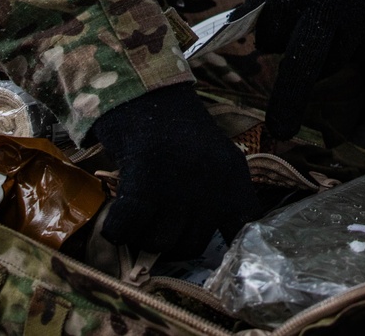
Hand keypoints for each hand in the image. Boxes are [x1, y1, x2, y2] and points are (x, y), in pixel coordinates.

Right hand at [91, 82, 258, 256]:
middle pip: (191, 245)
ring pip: (158, 242)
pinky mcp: (143, 182)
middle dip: (173, 238)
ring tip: (140, 206)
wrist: (145, 92)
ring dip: (143, 233)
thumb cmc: (178, 131)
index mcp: (233, 178)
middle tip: (160, 214)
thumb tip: (216, 247)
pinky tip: (119, 214)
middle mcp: (210, 184)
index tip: (226, 272)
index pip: (246, 228)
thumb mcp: (216, 158)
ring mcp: (177, 185)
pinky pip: (126, 231)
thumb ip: (222, 199)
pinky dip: (118, 229)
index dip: (238, 257)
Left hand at [243, 0, 364, 139]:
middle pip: (305, 65)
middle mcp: (333, 3)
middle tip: (279, 132)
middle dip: (289, 101)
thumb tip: (234, 27)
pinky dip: (341, 41)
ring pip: (329, 61)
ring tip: (319, 17)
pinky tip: (343, 8)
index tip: (261, 34)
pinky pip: (354, 50)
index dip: (264, 36)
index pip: (271, 35)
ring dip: (315, 55)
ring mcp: (363, 17)